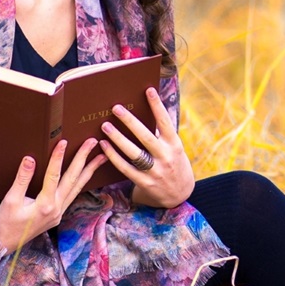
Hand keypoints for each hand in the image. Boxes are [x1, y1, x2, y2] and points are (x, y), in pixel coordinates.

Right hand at [0, 137, 102, 254]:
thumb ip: (22, 179)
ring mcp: (60, 212)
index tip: (64, 142)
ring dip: (89, 170)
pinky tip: (86, 174)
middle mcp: (57, 208)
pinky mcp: (59, 214)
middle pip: (73, 179)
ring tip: (101, 156)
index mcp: (45, 205)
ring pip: (77, 187)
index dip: (58, 157)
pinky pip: (73, 194)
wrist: (7, 244)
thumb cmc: (7, 222)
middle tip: (93, 142)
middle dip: (84, 159)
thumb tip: (30, 159)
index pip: (54, 176)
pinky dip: (81, 182)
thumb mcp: (11, 200)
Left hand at [101, 87, 193, 209]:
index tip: (148, 90)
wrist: (180, 196)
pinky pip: (126, 168)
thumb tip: (143, 114)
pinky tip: (104, 146)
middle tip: (115, 108)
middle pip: (146, 137)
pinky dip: (113, 156)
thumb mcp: (175, 149)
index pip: (165, 122)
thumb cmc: (174, 164)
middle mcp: (166, 157)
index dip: (157, 106)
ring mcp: (155, 171)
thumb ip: (162, 136)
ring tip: (105, 126)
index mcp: (175, 145)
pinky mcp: (145, 183)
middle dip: (130, 121)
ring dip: (118, 138)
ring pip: (134, 153)